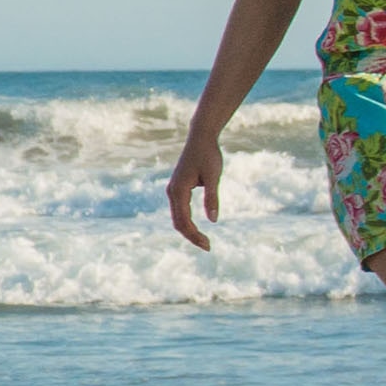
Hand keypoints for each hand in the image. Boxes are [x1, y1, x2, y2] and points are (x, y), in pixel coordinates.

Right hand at [166, 133, 224, 251]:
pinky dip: (187, 222)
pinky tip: (197, 229)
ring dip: (189, 231)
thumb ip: (212, 197)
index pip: (183, 221)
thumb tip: (213, 220)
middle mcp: (172, 192)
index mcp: (178, 191)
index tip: (208, 246)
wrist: (201, 138)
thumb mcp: (214, 176)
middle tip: (208, 247)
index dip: (194, 235)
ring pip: (177, 217)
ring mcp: (173, 190)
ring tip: (204, 241)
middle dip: (192, 236)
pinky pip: (180, 210)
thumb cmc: (209, 155)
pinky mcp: (178, 188)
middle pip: (178, 222)